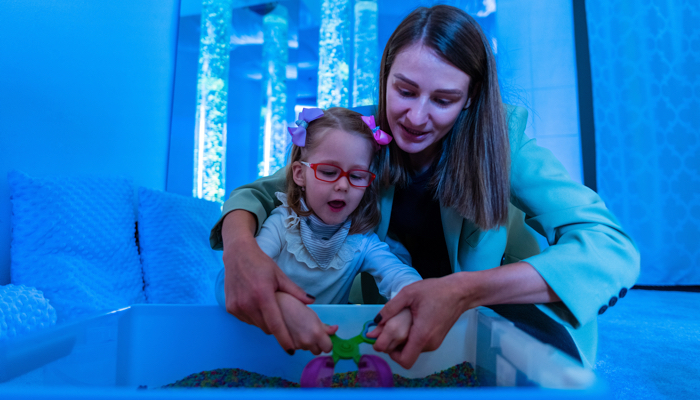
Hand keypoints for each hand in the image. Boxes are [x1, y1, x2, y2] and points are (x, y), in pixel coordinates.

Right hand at [222, 210, 313, 353]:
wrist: (237, 255)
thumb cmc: (261, 264)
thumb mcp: (280, 276)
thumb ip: (295, 291)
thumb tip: (311, 302)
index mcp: (263, 295)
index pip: (275, 324)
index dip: (284, 339)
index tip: (291, 350)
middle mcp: (248, 303)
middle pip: (267, 327)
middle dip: (276, 328)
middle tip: (283, 320)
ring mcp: (237, 307)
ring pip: (256, 325)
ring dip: (265, 322)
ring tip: (269, 309)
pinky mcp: (230, 308)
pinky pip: (246, 320)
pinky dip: (254, 317)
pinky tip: (257, 305)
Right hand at [276, 292, 337, 354]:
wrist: (275, 304)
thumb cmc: (295, 305)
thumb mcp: (313, 315)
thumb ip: (324, 326)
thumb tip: (335, 329)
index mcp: (316, 333)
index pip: (328, 348)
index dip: (326, 343)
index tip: (323, 337)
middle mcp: (307, 342)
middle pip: (317, 351)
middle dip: (316, 344)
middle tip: (311, 331)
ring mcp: (296, 345)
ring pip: (306, 349)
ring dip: (306, 343)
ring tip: (300, 329)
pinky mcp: (286, 345)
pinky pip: (296, 348)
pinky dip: (296, 342)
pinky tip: (293, 331)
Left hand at [370, 276, 472, 368]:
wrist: (460, 292)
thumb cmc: (435, 291)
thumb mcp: (408, 294)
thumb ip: (390, 308)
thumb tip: (375, 322)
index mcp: (422, 335)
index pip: (404, 360)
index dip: (390, 354)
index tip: (383, 340)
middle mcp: (429, 344)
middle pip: (406, 356)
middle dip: (393, 346)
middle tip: (387, 328)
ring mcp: (434, 343)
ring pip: (412, 350)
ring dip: (402, 341)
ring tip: (399, 322)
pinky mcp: (436, 340)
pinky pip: (419, 345)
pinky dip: (410, 338)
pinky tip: (409, 322)